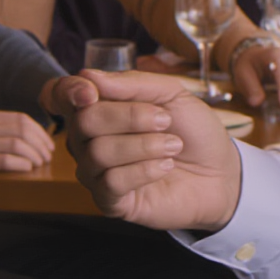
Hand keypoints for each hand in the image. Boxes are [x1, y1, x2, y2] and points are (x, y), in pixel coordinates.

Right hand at [0, 106, 54, 197]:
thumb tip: (25, 139)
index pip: (21, 119)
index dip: (40, 132)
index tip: (48, 145)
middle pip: (23, 129)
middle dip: (41, 144)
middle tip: (48, 157)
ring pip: (18, 144)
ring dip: (34, 155)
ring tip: (40, 164)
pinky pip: (6, 160)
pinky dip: (21, 164)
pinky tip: (28, 169)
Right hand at [57, 67, 242, 230]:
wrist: (220, 172)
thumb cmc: (193, 131)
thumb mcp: (171, 94)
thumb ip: (132, 84)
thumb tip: (88, 77)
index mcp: (98, 108)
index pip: (60, 95)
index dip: (68, 91)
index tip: (92, 93)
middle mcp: (88, 140)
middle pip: (84, 121)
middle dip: (129, 116)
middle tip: (165, 120)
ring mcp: (95, 172)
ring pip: (99, 152)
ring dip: (144, 145)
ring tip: (173, 146)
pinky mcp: (109, 201)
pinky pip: (110, 182)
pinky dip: (144, 170)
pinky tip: (165, 167)